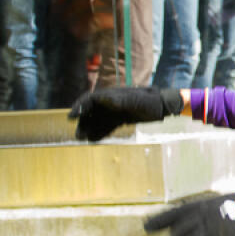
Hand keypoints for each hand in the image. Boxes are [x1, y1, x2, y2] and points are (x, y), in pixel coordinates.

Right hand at [69, 87, 184, 140]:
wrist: (163, 106)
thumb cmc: (150, 101)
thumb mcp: (137, 101)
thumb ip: (122, 100)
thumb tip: (106, 100)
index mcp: (111, 95)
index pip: (90, 100)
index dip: (79, 107)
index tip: (71, 117)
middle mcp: (110, 102)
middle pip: (91, 111)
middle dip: (83, 122)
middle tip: (78, 135)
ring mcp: (115, 111)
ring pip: (97, 120)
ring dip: (89, 129)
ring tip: (83, 139)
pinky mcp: (120, 119)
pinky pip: (107, 126)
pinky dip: (100, 132)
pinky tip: (94, 140)